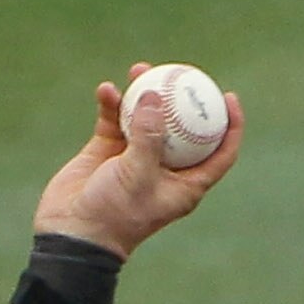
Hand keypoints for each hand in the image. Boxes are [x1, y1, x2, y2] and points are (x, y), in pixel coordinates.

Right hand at [32, 66, 242, 261]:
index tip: (228, 96)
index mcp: (185, 185)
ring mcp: (136, 158)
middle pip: (182, 128)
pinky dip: (112, 104)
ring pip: (146, 118)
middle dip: (181, 99)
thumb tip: (154, 97)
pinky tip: (107, 90)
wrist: (74, 233)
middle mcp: (164, 170)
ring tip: (139, 70)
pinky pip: (114, 120)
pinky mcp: (108, 151)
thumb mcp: (137, 175)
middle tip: (179, 73)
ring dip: (143, 94)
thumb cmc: (114, 214)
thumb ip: (147, 137)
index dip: (230, 126)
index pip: (218, 153)